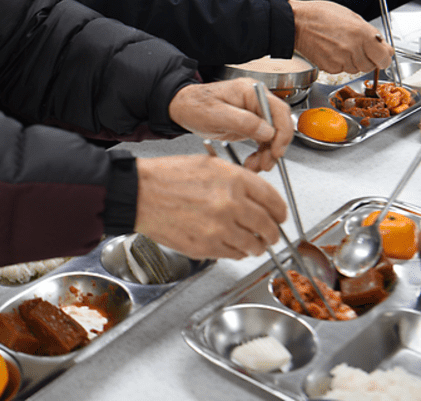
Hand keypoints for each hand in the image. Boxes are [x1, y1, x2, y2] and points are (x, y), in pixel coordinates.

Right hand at [133, 154, 287, 258]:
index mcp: (234, 180)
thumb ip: (237, 180)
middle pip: (267, 226)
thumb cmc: (167, 177)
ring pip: (253, 245)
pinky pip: (234, 255)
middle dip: (272, 233)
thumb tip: (256, 197)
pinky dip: (238, 253)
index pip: (273, 200)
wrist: (140, 194)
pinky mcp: (207, 247)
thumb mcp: (209, 165)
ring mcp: (219, 228)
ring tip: (254, 244)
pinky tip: (233, 246)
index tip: (280, 216)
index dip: (280, 211)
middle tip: (271, 235)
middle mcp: (230, 204)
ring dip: (257, 246)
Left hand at [168, 79, 293, 170]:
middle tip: (266, 163)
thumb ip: (244, 121)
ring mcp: (253, 113)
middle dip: (275, 147)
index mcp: (250, 91)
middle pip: (279, 125)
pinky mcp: (250, 125)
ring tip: (255, 166)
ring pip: (272, 136)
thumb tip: (268, 131)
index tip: (277, 150)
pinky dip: (260, 154)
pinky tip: (252, 162)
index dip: (282, 132)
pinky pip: (263, 141)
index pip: (279, 110)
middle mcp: (255, 101)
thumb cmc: (195, 105)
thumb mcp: (216, 114)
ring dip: (267, 154)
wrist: (182, 108)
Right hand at [290, 0, 393, 73]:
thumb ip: (369, 32)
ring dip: (353, 62)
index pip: (384, 57)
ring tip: (342, 47)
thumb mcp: (351, 16)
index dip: (384, 57)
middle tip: (359, 49)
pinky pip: (341, 70)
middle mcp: (354, 48)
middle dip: (368, 59)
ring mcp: (341, 59)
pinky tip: (333, 51)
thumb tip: (381, 45)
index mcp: (363, 33)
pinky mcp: (330, 67)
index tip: (382, 56)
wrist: (297, 22)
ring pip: (356, 69)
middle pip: (371, 66)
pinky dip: (340, 64)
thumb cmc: (321, 15)